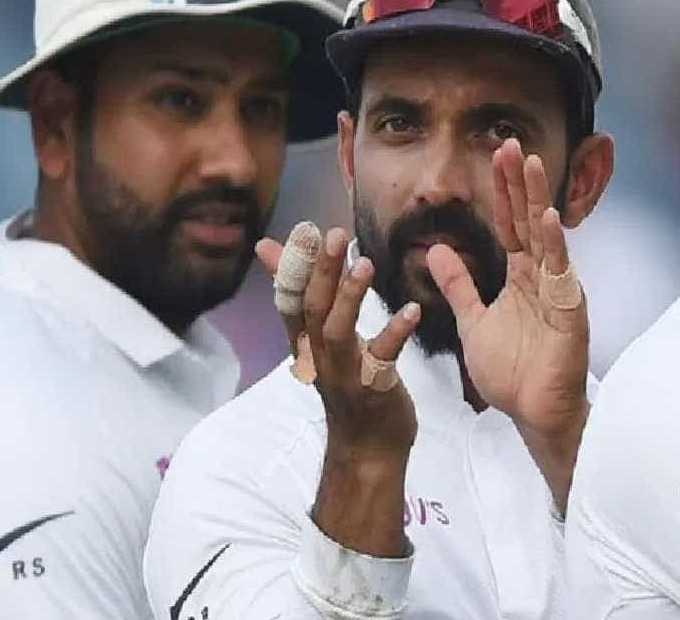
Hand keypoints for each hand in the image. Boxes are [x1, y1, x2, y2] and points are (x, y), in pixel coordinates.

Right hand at [256, 227, 420, 457]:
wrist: (367, 448)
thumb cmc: (347, 384)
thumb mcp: (319, 340)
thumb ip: (301, 295)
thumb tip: (267, 249)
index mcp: (307, 342)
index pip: (291, 299)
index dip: (294, 267)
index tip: (304, 231)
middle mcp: (320, 356)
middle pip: (313, 309)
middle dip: (323, 271)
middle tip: (336, 234)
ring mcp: (344, 374)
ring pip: (338, 331)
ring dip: (350, 297)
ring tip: (366, 264)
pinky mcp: (373, 389)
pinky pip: (382, 358)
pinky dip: (396, 332)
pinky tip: (412, 310)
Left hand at [425, 138, 589, 508]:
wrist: (533, 414)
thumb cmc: (512, 374)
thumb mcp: (473, 322)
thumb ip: (458, 285)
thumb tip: (436, 251)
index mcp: (519, 278)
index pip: (509, 225)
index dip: (502, 191)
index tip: (496, 154)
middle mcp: (540, 277)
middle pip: (527, 220)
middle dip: (519, 182)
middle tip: (510, 141)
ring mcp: (557, 291)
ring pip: (545, 236)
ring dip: (537, 199)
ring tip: (531, 163)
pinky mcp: (569, 310)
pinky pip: (559, 272)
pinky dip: (552, 244)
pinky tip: (545, 218)